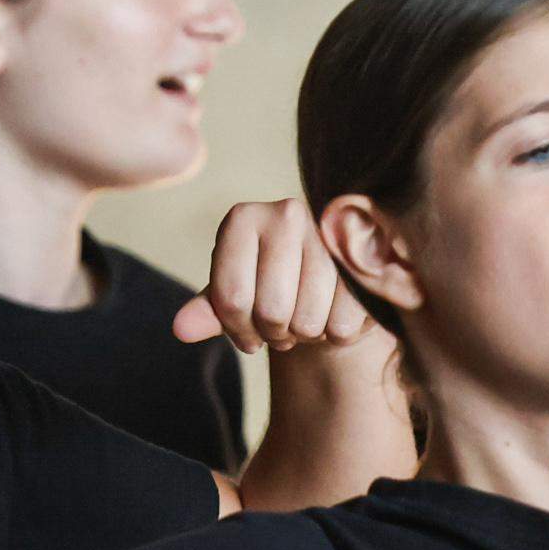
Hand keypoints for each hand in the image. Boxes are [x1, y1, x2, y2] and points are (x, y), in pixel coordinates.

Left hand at [177, 199, 379, 356]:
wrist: (327, 280)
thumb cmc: (268, 286)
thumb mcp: (233, 295)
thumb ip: (208, 311)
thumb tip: (181, 329)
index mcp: (243, 218)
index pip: (230, 297)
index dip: (237, 330)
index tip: (245, 333)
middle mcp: (286, 212)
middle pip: (270, 311)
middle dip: (272, 335)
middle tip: (278, 329)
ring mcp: (330, 232)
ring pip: (307, 321)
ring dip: (303, 336)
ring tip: (303, 320)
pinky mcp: (367, 258)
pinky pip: (342, 323)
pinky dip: (334, 335)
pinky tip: (331, 316)